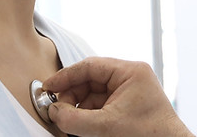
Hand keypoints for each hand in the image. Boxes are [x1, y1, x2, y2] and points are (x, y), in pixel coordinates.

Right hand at [43, 57, 193, 136]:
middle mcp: (131, 78)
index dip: (66, 76)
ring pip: (94, 94)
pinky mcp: (128, 107)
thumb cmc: (148, 134)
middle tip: (56, 110)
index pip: (90, 66)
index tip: (48, 87)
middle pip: (90, 80)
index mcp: (130, 72)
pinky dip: (88, 115)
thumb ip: (75, 119)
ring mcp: (130, 92)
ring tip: (67, 121)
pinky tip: (80, 126)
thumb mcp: (106, 126)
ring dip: (78, 107)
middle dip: (71, 95)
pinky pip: (102, 106)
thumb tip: (54, 112)